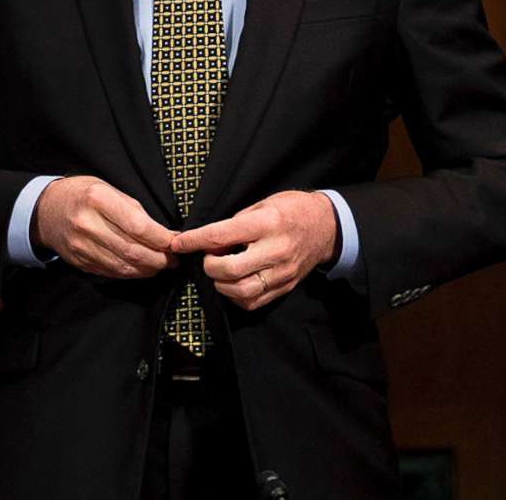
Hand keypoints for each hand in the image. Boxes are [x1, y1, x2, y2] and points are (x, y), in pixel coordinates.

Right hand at [32, 176, 176, 278]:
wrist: (46, 210)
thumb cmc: (83, 195)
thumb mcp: (109, 189)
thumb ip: (135, 211)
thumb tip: (163, 233)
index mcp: (98, 199)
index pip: (138, 226)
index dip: (161, 239)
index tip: (176, 242)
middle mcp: (87, 224)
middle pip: (132, 250)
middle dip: (159, 258)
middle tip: (173, 259)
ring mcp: (81, 246)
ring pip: (123, 266)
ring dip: (147, 269)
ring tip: (161, 265)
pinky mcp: (79, 261)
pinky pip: (111, 272)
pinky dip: (131, 272)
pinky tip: (142, 268)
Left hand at [169, 191, 338, 312]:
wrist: (326, 227)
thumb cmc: (292, 210)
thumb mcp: (263, 204)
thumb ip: (236, 223)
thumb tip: (209, 241)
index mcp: (267, 223)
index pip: (222, 235)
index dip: (195, 241)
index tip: (179, 243)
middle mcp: (276, 250)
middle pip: (230, 270)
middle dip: (209, 266)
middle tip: (207, 257)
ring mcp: (282, 273)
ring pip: (240, 291)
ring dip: (220, 283)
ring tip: (220, 270)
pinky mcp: (285, 287)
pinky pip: (253, 301)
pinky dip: (235, 295)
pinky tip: (233, 282)